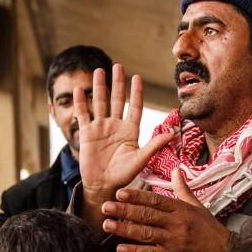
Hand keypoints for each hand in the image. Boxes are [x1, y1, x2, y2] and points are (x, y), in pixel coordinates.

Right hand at [74, 64, 176, 206]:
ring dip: (99, 87)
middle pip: (117, 100)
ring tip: (99, 70)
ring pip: (100, 103)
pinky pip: (84, 114)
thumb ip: (154, 145)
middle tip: (117, 66)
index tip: (137, 77)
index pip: (134, 107)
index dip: (136, 93)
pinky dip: (81, 102)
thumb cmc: (124, 175)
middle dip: (117, 83)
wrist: (103, 185)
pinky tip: (79, 89)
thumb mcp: (140, 159)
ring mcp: (101, 128)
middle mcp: (116, 125)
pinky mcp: (87, 133)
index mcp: (130, 130)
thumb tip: (172, 134)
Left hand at [100, 168, 231, 251]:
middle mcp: (176, 223)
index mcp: (181, 209)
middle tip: (106, 206)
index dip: (136, 196)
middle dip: (124, 210)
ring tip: (107, 225)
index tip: (120, 192)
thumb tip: (176, 170)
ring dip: (124, 229)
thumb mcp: (198, 206)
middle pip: (147, 214)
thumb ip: (183, 189)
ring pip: (146, 233)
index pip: (155, 199)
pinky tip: (121, 249)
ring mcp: (174, 240)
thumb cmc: (211, 230)